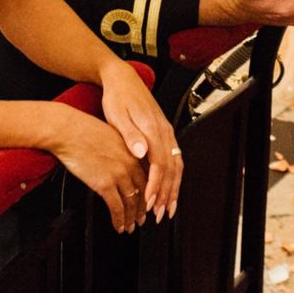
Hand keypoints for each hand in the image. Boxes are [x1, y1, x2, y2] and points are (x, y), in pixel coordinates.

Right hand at [46, 103, 150, 233]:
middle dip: (142, 210)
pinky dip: (118, 220)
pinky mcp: (105, 184)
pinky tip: (118, 226)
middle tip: (141, 219)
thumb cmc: (84, 129)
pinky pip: (116, 208)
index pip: (149, 177)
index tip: (148, 201)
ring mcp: (119, 175)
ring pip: (131, 203)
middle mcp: (130, 163)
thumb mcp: (113, 134)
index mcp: (134, 150)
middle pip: (143, 193)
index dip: (149, 193)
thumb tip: (124, 162)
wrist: (68, 130)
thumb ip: (123, 150)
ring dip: (131, 218)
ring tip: (129, 226)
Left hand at [99, 62, 181, 222]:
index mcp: (153, 129)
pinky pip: (174, 158)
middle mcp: (164, 131)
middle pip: (172, 168)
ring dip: (173, 188)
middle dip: (168, 193)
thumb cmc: (117, 97)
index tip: (149, 202)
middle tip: (161, 214)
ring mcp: (166, 132)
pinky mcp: (164, 132)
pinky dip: (173, 177)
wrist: (122, 78)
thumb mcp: (117, 115)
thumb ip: (130, 135)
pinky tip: (167, 187)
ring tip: (168, 207)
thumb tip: (141, 152)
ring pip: (176, 165)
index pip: (160, 164)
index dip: (156, 186)